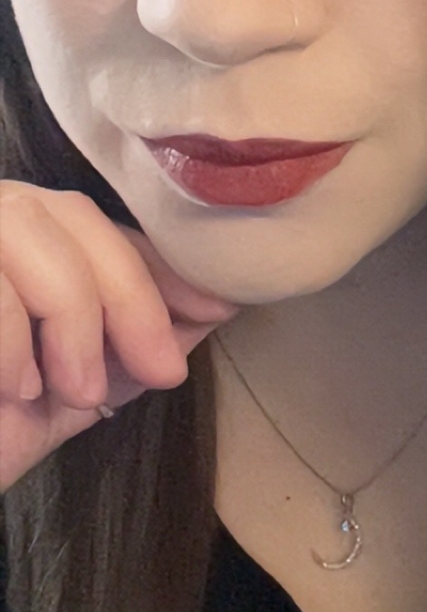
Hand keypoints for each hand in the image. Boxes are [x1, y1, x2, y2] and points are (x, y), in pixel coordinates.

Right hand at [0, 182, 239, 494]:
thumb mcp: (80, 382)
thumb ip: (137, 336)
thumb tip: (221, 298)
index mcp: (11, 235)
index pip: (94, 222)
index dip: (159, 263)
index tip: (220, 306)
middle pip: (68, 218)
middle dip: (128, 299)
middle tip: (160, 374)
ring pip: (28, 235)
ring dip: (70, 322)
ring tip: (66, 392)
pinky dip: (9, 342)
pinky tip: (9, 389)